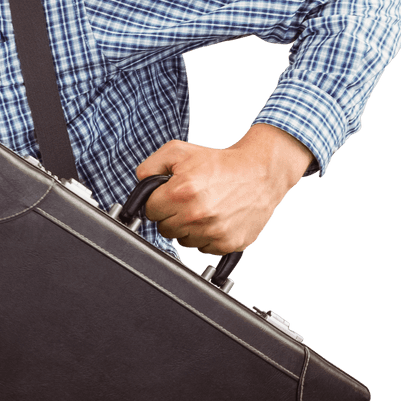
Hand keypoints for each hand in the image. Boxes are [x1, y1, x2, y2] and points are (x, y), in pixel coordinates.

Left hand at [135, 125, 313, 254]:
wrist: (260, 172)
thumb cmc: (220, 163)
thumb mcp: (178, 151)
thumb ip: (150, 166)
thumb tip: (139, 184)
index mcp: (181, 192)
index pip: (150, 211)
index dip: (158, 201)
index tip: (169, 196)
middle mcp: (196, 214)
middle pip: (164, 229)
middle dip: (172, 215)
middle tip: (188, 200)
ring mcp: (213, 232)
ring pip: (183, 240)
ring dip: (189, 228)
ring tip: (204, 208)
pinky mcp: (228, 243)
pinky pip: (204, 248)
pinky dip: (207, 236)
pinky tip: (216, 218)